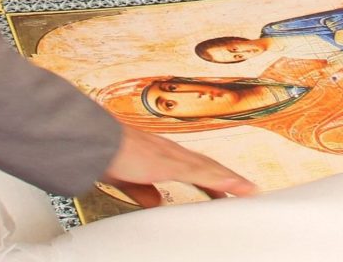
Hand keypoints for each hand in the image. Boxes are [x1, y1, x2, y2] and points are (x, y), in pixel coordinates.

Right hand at [102, 126, 256, 202]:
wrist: (93, 141)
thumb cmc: (106, 154)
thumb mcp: (127, 178)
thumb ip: (142, 190)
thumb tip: (154, 201)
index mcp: (162, 155)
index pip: (195, 167)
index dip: (213, 177)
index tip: (229, 188)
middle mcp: (171, 152)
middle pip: (208, 165)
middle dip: (228, 178)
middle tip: (248, 190)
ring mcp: (172, 156)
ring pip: (209, 168)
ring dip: (230, 179)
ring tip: (249, 190)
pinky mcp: (169, 163)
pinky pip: (200, 172)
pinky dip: (219, 179)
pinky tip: (233, 186)